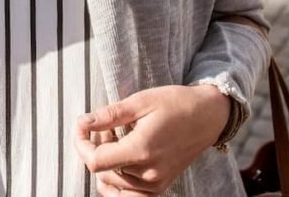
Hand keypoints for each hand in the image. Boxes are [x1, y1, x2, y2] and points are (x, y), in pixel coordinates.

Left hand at [73, 84, 230, 194]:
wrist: (207, 116)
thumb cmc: (175, 103)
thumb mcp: (140, 101)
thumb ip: (110, 115)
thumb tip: (83, 123)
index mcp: (142, 150)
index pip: (96, 161)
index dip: (81, 143)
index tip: (81, 125)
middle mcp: (148, 174)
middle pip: (102, 173)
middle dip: (94, 147)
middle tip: (104, 124)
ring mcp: (155, 184)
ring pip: (113, 185)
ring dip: (105, 163)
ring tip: (115, 137)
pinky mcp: (160, 187)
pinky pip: (128, 195)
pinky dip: (117, 180)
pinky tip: (120, 157)